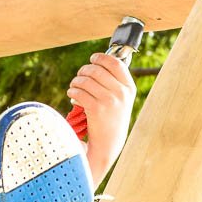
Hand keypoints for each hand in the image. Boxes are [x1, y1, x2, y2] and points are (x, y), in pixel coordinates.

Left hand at [67, 51, 136, 170]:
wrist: (108, 143)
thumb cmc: (111, 118)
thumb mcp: (121, 99)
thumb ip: (114, 81)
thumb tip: (99, 61)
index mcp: (129, 88)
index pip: (116, 63)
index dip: (101, 57)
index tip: (93, 59)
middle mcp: (121, 93)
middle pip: (97, 69)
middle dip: (84, 70)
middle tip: (79, 75)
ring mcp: (110, 101)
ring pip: (86, 80)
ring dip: (76, 81)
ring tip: (74, 87)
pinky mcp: (96, 109)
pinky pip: (79, 92)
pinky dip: (72, 91)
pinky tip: (72, 95)